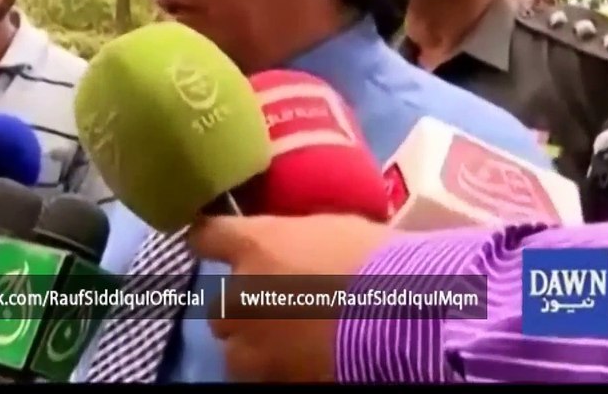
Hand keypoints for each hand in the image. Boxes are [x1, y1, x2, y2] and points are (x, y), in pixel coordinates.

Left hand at [187, 214, 393, 382]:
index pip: (205, 236)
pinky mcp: (269, 382)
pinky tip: (300, 363)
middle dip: (242, 305)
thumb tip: (290, 242)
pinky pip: (259, 376)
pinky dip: (274, 370)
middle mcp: (239, 295)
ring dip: (252, 343)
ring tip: (287, 342)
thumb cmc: (376, 262)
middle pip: (219, 303)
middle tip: (275, 305)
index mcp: (254, 246)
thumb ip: (295, 236)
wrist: (402, 320)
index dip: (210, 238)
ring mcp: (250, 346)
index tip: (217, 241)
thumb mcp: (330, 229)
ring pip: (234, 348)